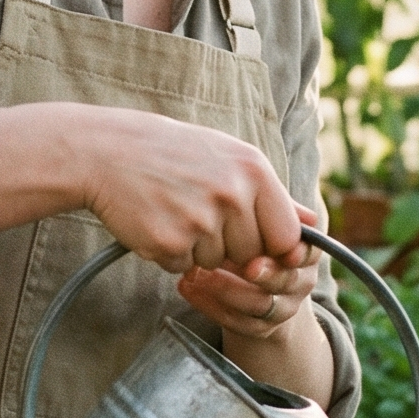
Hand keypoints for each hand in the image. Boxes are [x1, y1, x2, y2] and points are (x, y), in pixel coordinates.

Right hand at [73, 107, 306, 274]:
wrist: (105, 151)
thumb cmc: (171, 153)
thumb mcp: (228, 157)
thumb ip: (271, 192)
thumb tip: (313, 221)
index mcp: (254, 171)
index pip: (287, 235)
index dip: (271, 244)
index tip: (252, 238)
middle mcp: (233, 195)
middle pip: (251, 255)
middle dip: (229, 245)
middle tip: (197, 210)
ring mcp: (201, 220)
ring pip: (216, 263)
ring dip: (196, 249)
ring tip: (174, 209)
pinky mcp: (170, 242)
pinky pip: (182, 267)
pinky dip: (169, 253)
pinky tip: (155, 220)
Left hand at [178, 204, 318, 342]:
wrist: (249, 282)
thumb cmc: (250, 235)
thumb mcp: (257, 215)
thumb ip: (264, 202)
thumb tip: (276, 197)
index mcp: (305, 250)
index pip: (305, 251)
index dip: (289, 250)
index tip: (262, 246)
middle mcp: (300, 281)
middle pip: (285, 280)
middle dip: (258, 272)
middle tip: (224, 258)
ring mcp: (282, 307)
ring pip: (259, 305)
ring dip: (224, 288)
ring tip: (194, 271)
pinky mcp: (260, 328)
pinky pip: (238, 322)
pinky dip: (209, 305)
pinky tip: (186, 285)